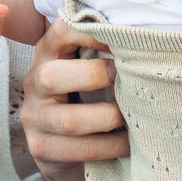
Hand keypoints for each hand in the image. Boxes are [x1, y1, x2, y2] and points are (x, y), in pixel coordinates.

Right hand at [20, 17, 128, 176]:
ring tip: (134, 117)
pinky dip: (110, 146)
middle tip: (125, 80)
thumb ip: (106, 50)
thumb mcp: (89, 67)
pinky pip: (78, 149)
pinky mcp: (41, 147)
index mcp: (49, 52)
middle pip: (52, 77)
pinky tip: (128, 142)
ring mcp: (34, 117)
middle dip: (95, 77)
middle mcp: (35, 81)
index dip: (91, 32)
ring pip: (70, 121)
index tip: (121, 38)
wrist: (65, 148)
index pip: (61, 30)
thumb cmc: (87, 96)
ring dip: (109, 118)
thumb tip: (147, 38)